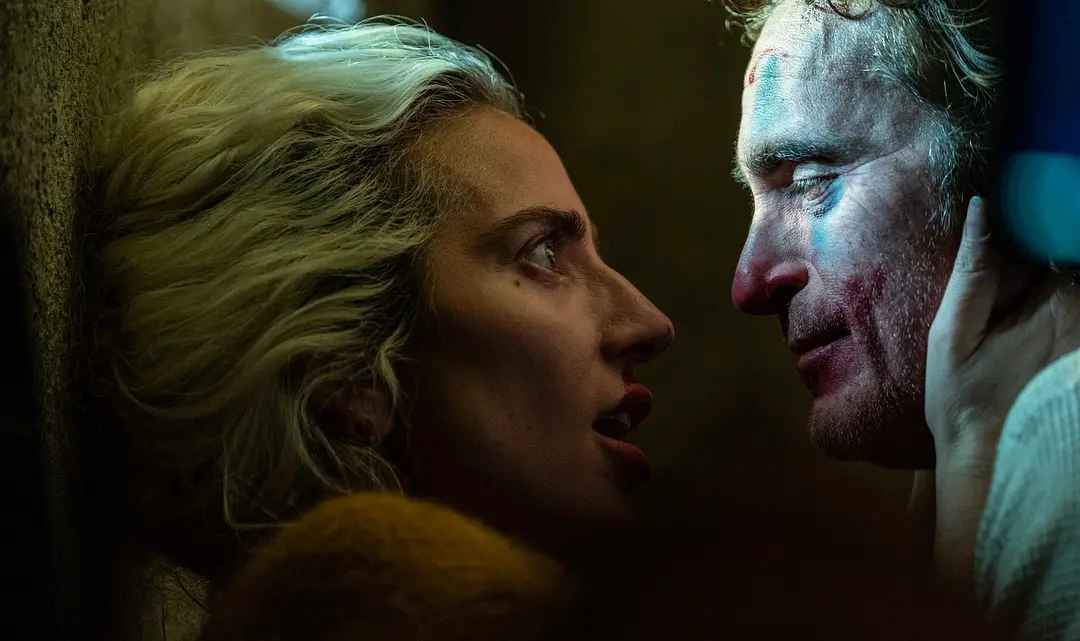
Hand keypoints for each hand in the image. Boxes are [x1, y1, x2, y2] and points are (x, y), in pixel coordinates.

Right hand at [927, 196, 1079, 463]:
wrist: (997, 469)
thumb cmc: (965, 404)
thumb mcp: (951, 336)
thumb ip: (972, 271)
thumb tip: (983, 207)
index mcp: (1057, 302)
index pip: (1064, 235)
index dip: (1048, 220)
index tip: (1027, 213)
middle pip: (1073, 262)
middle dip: (1055, 248)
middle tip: (1022, 267)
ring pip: (1076, 289)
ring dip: (1057, 278)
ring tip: (1018, 320)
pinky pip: (1078, 315)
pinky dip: (1067, 305)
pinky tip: (1032, 332)